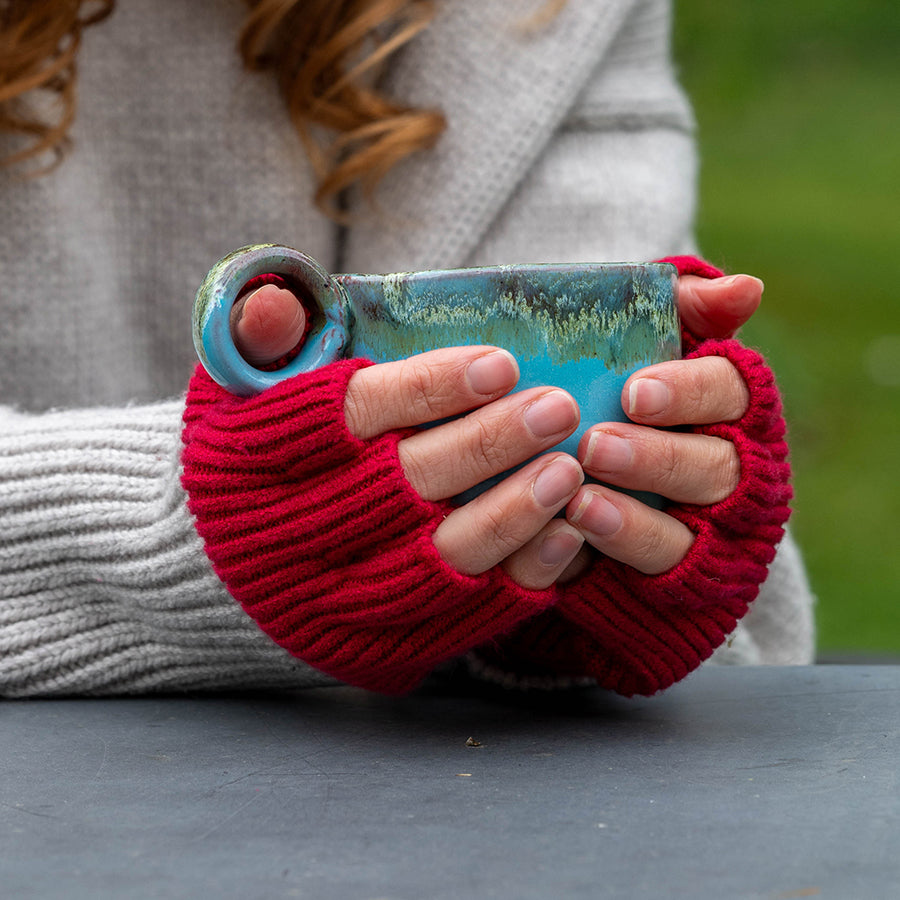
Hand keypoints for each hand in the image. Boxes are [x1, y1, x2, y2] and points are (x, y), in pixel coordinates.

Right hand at [229, 285, 585, 589]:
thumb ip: (256, 337)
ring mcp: (348, 588)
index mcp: (272, 455)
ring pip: (444, 554)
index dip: (431, 389)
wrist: (222, 566)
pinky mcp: (385, 632)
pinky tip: (565, 536)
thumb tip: (274, 303)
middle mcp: (308, 528)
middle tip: (557, 408)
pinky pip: (464, 610)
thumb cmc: (249, 456)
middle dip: (489, 444)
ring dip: (514, 513)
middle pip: (410, 483)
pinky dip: (519, 574)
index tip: (500, 365)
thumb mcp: (232, 386)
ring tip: (567, 468)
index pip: (359, 414)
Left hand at [564, 273, 763, 576]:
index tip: (635, 392)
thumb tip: (746, 288)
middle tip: (595, 446)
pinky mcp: (671, 574)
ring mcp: (704, 528)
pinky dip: (612, 557)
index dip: (690, 392)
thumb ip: (688, 309)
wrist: (583, 469)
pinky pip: (651, 575)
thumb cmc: (618, 390)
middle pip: (716, 468)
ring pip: (685, 532)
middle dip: (657, 458)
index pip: (732, 392)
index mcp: (727, 405)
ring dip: (633, 520)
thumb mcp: (646, 341)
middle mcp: (729, 468)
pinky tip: (570, 537)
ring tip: (580, 502)